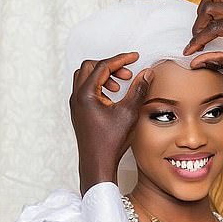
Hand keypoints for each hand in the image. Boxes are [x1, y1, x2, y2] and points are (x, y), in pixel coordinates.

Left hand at [69, 53, 152, 194]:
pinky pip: (85, 90)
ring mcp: (75, 105)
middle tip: (127, 74)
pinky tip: (112, 99)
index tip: (134, 58)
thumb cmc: (110, 142)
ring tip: (119, 87)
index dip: (121, 59)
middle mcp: (77, 96)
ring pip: (85, 78)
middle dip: (110, 67)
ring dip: (103, 77)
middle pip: (90, 67)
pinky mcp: (78, 113)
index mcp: (86, 93)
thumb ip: (138, 90)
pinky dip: (98, 88)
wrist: (97, 164)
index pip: (103, 66)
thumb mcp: (129, 113)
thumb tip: (147, 73)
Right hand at [184, 0, 222, 76]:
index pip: (214, 28)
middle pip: (208, 7)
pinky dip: (211, 8)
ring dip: (203, 13)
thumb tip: (193, 63)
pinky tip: (212, 25)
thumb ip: (216, 61)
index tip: (188, 52)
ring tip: (204, 32)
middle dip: (198, 26)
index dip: (198, 41)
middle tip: (197, 44)